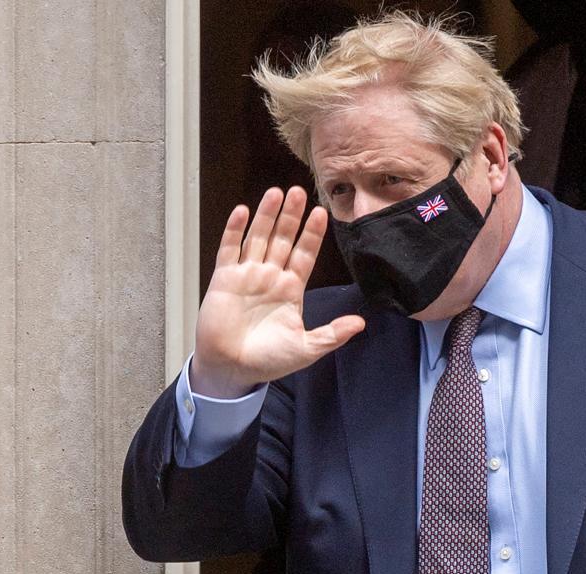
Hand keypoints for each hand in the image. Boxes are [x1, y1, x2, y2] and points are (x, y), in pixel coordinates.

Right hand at [192, 186, 364, 397]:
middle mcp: (270, 277)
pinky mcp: (224, 279)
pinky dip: (234, 230)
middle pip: (282, 239)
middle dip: (291, 217)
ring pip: (258, 238)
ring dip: (267, 216)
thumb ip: (332, 335)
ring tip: (276, 192)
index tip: (322, 213)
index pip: (304, 255)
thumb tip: (361, 324)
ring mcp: (247, 275)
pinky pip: (229, 249)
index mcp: (291, 290)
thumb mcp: (306, 348)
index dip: (312, 235)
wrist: (233, 369)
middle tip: (299, 191)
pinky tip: (242, 211)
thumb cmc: (268, 360)